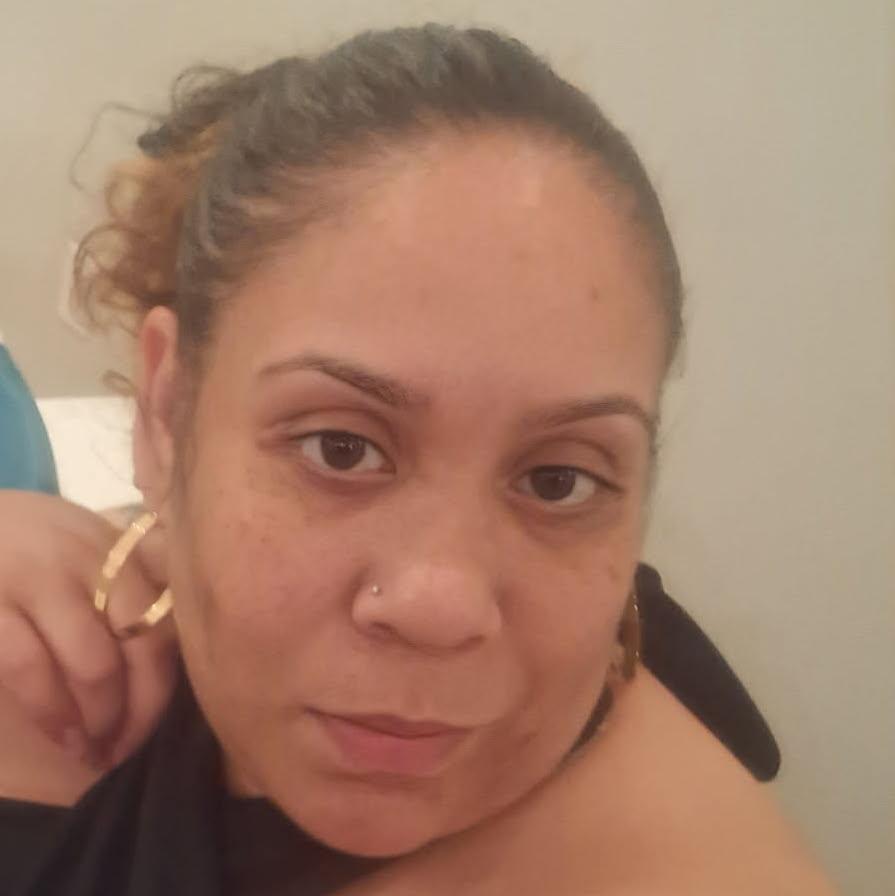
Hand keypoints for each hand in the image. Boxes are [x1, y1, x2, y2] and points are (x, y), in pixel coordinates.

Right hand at [0, 491, 177, 768]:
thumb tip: (163, 665)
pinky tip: (59, 734)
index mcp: (119, 550)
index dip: (163, 686)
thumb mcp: (80, 548)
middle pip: (143, 644)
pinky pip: (30, 666)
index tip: (149, 728)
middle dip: (139, 710)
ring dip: (99, 720)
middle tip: (122, 749)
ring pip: (94, 663)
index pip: (166, 621)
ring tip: (91, 750)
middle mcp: (90, 557)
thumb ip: (123, 589)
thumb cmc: (21, 544)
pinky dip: (52, 711)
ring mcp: (38, 576)